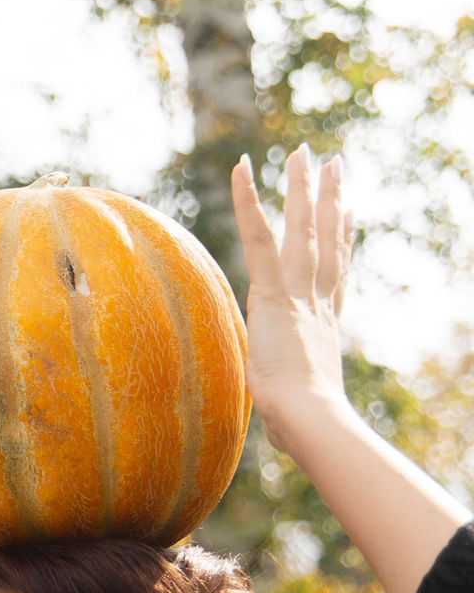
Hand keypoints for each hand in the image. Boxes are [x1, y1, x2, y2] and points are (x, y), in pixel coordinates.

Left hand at [232, 144, 351, 441]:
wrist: (310, 418)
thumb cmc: (303, 428)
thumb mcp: (294, 411)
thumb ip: (290, 413)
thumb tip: (291, 441)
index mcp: (322, 325)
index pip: (335, 275)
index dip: (344, 242)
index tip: (350, 214)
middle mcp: (316, 301)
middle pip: (326, 241)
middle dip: (329, 201)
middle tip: (334, 165)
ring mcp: (298, 291)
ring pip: (301, 228)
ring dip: (301, 188)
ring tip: (304, 152)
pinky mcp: (273, 289)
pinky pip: (258, 235)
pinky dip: (248, 201)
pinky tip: (242, 168)